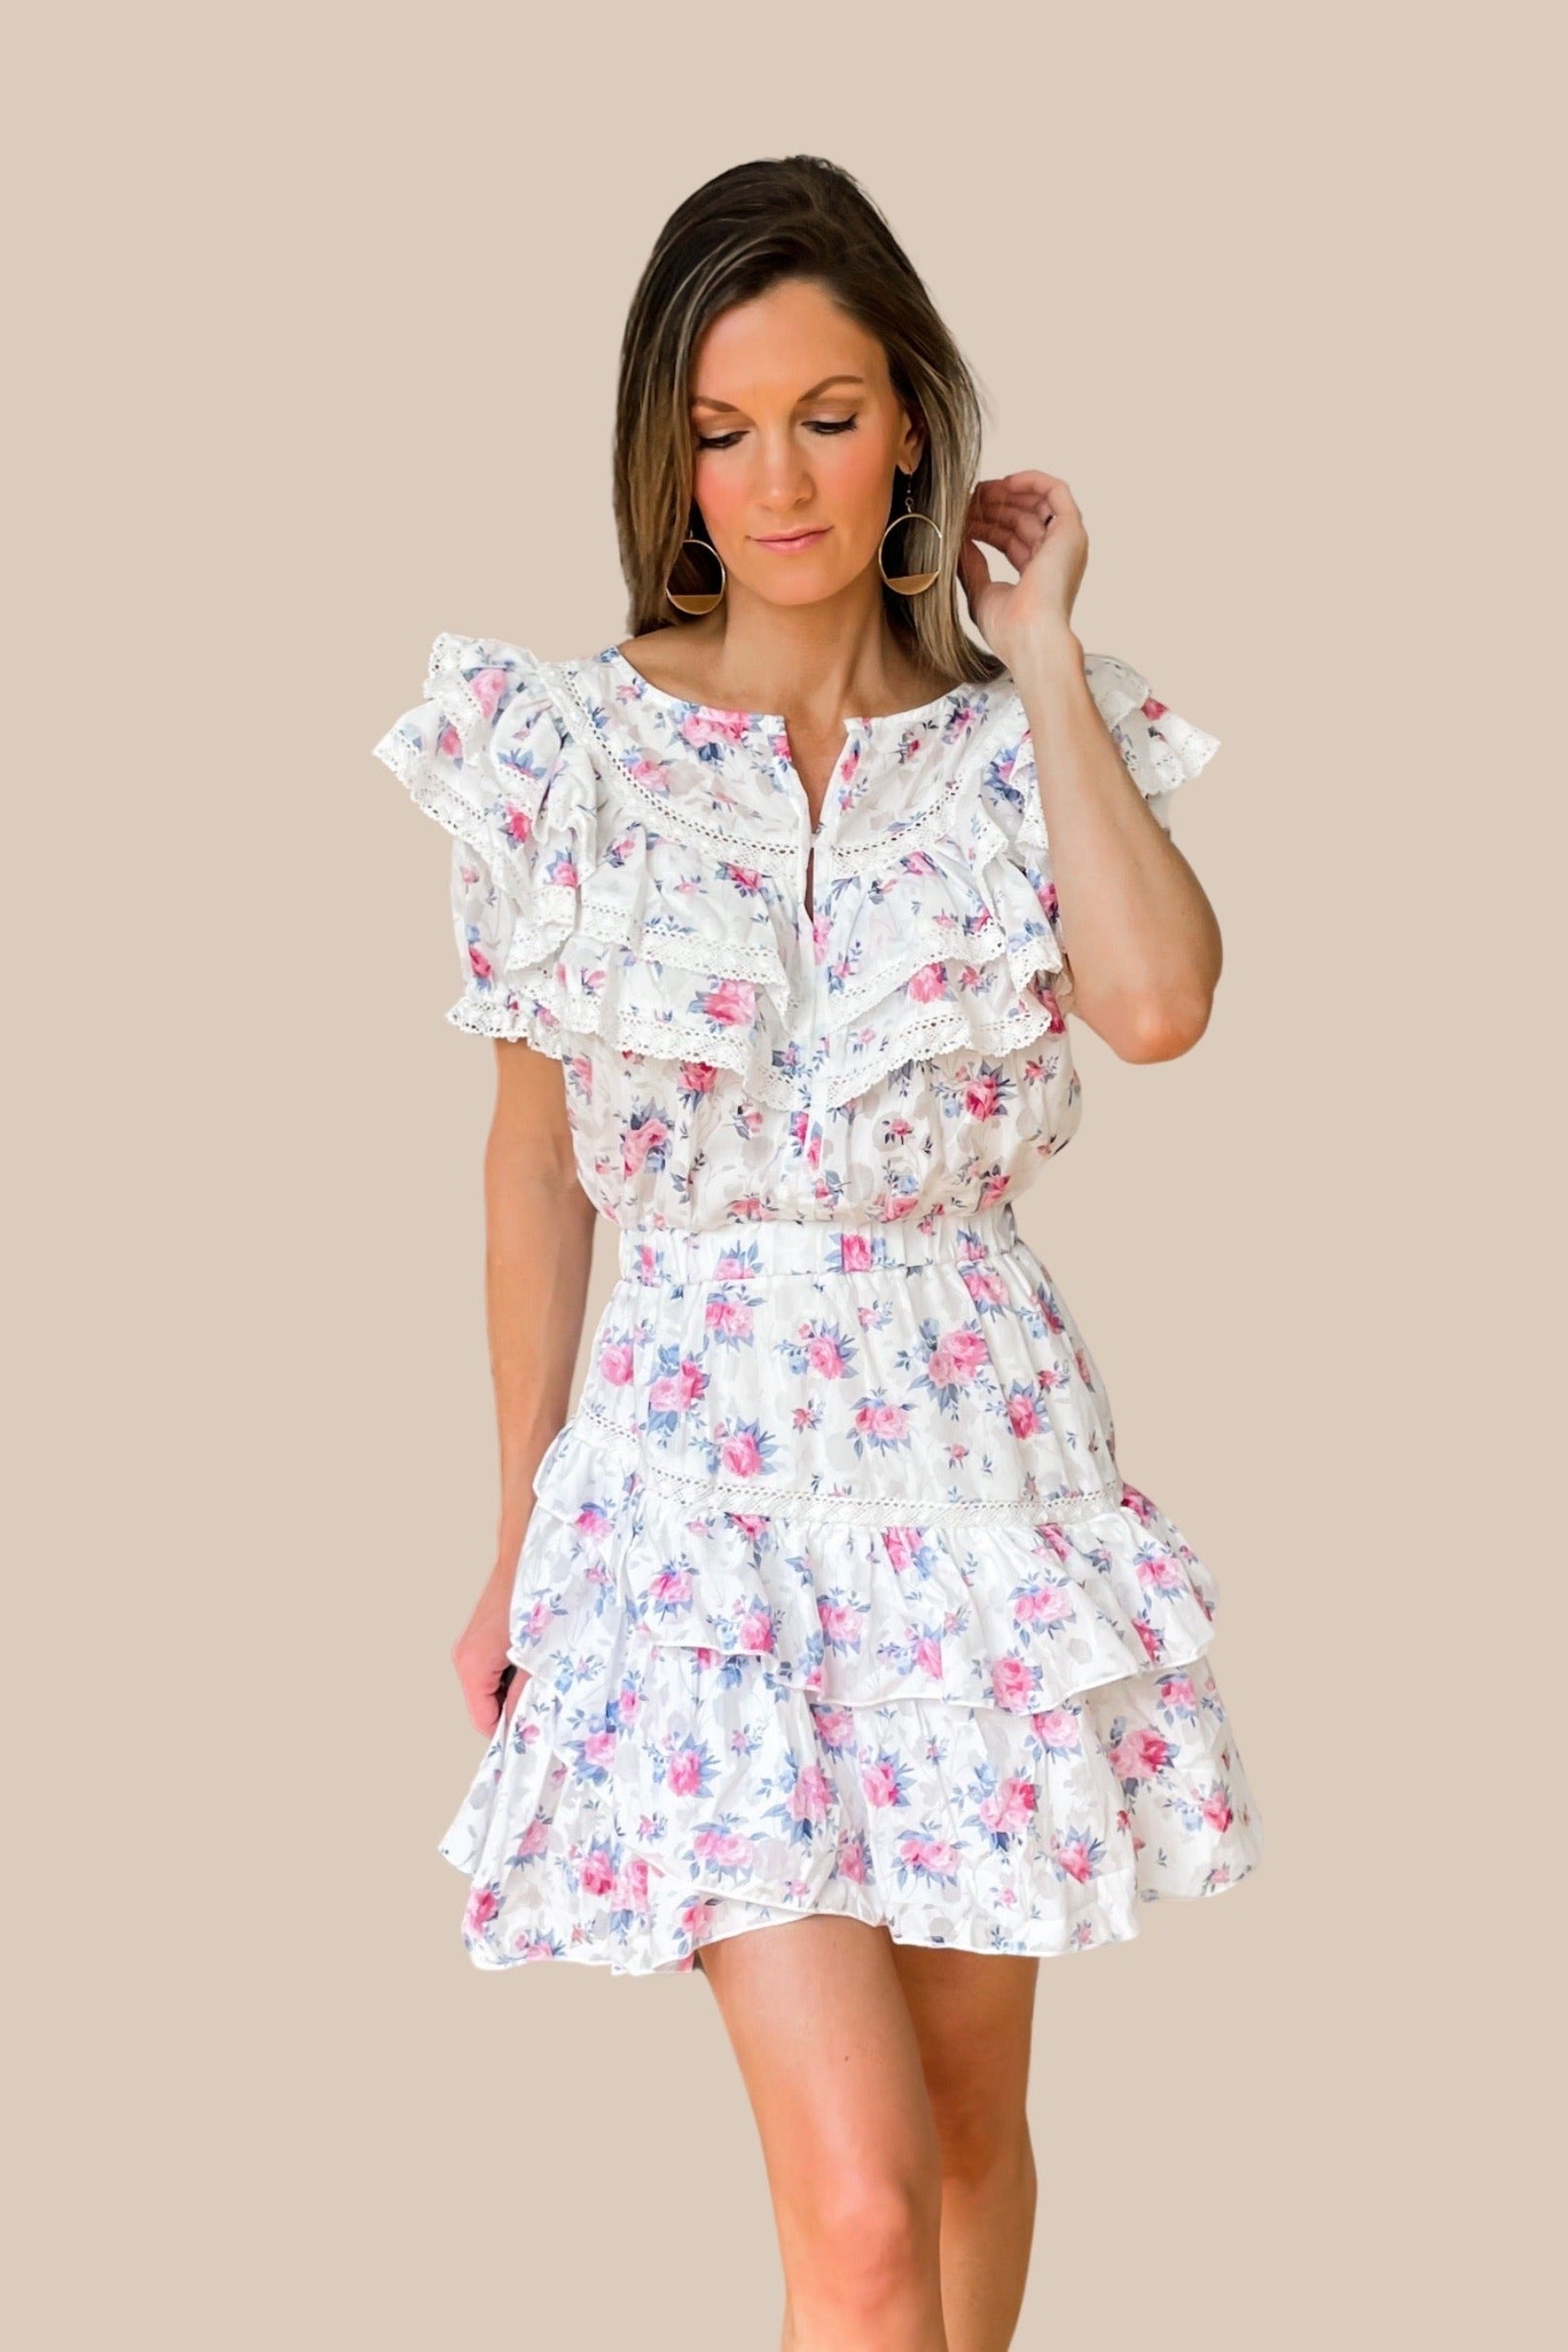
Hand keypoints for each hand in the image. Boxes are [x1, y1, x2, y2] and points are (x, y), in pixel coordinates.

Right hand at [452, 1564, 530, 1736]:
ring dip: (518, 1688)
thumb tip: (529, 1726)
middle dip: (516, 1708)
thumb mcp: (539, 1657)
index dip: (511, 1732)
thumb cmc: (536, 1599)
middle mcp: (464, 1657)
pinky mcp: (482, 1635)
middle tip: (548, 1703)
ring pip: (493, 1686)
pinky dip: (515, 1671)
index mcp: (472, 1665)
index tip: (536, 1735)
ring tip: (547, 1677)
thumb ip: (530, 1695)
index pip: (484, 1721)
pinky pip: (496, 1667)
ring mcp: (471, 1645)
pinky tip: (539, 1660)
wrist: (531, 1553)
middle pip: (487, 1704)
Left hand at [956, 471, 1087, 674]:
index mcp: (1038, 576)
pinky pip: (1056, 491)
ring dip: (1008, 493)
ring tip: (979, 490)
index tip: (962, 519)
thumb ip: (972, 566)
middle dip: (994, 507)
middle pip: (1023, 520)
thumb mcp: (980, 592)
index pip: (1012, 540)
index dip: (987, 526)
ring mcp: (1065, 544)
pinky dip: (1032, 480)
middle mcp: (1056, 558)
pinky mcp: (1070, 530)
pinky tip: (1005, 481)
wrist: (1029, 636)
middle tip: (967, 499)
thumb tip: (960, 541)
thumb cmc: (1008, 628)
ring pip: (1038, 504)